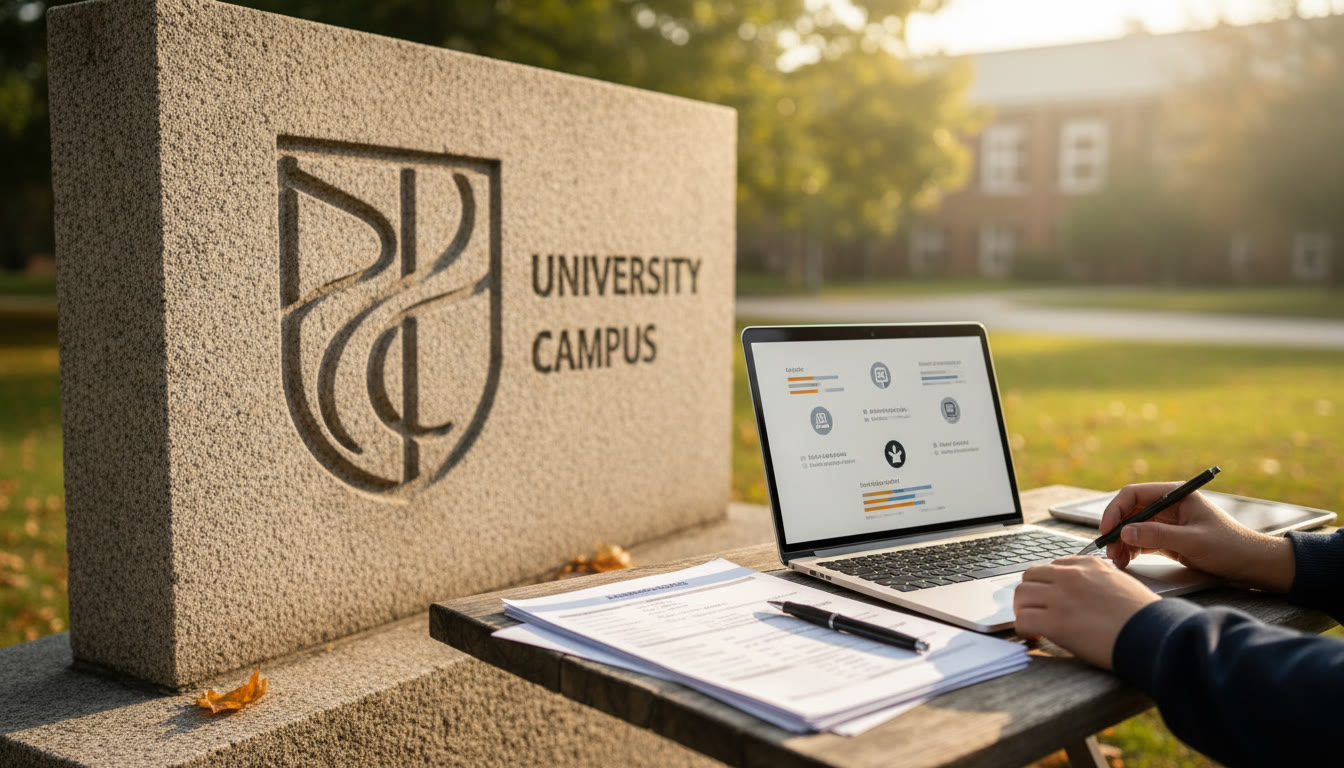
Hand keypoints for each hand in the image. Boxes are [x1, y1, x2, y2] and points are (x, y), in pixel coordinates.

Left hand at [1013, 556, 1158, 669]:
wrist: (1153, 634)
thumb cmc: (1145, 616)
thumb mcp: (1123, 584)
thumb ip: (1099, 581)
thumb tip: (1085, 593)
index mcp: (1088, 564)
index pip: (1053, 566)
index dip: (1048, 585)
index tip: (1050, 598)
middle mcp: (1071, 576)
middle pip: (1030, 576)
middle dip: (1030, 594)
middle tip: (1036, 611)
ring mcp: (1061, 597)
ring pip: (1021, 595)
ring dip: (1024, 609)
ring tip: (1034, 624)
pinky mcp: (1056, 621)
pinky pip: (1023, 619)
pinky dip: (1023, 628)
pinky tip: (1034, 636)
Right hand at [1101, 483, 1294, 591]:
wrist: (1252, 566)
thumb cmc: (1230, 547)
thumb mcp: (1192, 541)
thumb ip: (1158, 536)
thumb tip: (1125, 532)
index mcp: (1176, 495)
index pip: (1134, 494)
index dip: (1116, 510)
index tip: (1107, 529)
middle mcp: (1169, 506)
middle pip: (1130, 512)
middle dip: (1117, 530)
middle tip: (1108, 550)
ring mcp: (1168, 523)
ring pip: (1133, 528)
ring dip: (1122, 542)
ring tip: (1117, 560)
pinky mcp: (1169, 539)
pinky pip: (1142, 541)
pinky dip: (1131, 550)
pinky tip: (1125, 561)